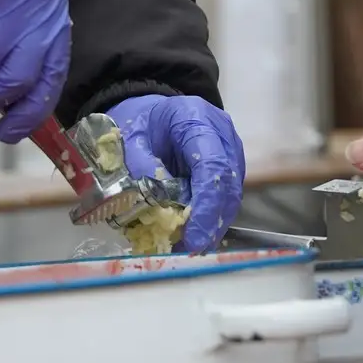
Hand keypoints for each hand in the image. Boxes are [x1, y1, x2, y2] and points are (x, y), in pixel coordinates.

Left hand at [108, 95, 245, 254]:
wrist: (156, 113)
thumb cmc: (143, 124)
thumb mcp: (131, 139)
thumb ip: (140, 166)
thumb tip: (155, 205)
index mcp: (196, 119)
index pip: (212, 166)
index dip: (206, 206)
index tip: (194, 238)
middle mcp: (222, 133)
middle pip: (228, 184)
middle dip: (212, 222)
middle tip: (192, 249)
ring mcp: (231, 149)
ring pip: (232, 194)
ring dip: (213, 224)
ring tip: (190, 245)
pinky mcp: (231, 165)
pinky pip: (226, 196)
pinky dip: (212, 216)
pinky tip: (196, 232)